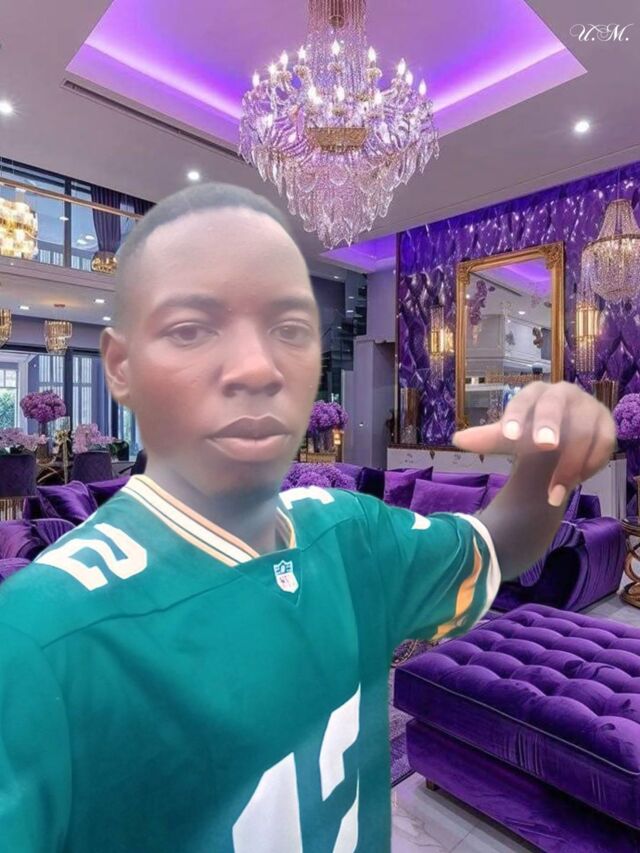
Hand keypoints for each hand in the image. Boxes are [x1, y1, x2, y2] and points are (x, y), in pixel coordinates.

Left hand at [452, 381, 616, 505]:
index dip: (517, 416)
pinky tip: (574, 484)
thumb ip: (487, 438)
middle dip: (550, 424)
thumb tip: (457, 439)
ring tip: (554, 493)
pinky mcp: (606, 425)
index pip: (524, 400)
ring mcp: (588, 408)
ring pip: (582, 431)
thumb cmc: (530, 433)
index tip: (509, 436)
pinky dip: (590, 466)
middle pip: (556, 405)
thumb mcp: (509, 438)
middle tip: (545, 445)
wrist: (560, 442)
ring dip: (569, 464)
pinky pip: (603, 445)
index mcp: (535, 393)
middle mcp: (563, 394)